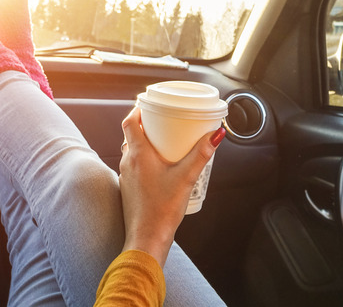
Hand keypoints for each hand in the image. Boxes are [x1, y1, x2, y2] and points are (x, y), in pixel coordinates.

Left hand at [118, 107, 224, 266]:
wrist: (147, 237)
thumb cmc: (162, 210)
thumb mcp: (186, 177)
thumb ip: (201, 155)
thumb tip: (215, 135)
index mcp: (138, 155)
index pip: (129, 122)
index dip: (137, 110)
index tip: (149, 104)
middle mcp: (127, 162)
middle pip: (130, 135)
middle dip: (145, 125)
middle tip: (161, 121)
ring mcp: (126, 176)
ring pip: (131, 150)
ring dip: (144, 143)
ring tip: (163, 142)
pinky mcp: (128, 188)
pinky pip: (133, 165)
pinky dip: (143, 159)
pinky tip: (159, 166)